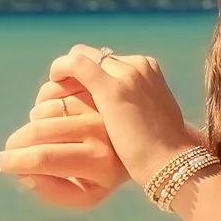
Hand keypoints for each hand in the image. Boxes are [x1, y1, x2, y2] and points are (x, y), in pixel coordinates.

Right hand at [0, 78, 134, 207]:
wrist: (160, 149)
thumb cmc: (114, 174)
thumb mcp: (88, 194)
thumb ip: (53, 191)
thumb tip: (23, 173)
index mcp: (100, 163)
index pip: (42, 159)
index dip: (15, 161)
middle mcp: (104, 131)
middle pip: (39, 130)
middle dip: (17, 141)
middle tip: (13, 148)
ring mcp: (104, 103)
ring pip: (47, 102)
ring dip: (34, 116)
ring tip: (41, 128)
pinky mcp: (108, 82)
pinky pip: (61, 82)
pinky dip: (50, 94)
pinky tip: (56, 106)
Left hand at [53, 45, 200, 191]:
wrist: (172, 164)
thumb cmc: (161, 153)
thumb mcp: (150, 121)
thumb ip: (133, 107)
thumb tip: (118, 112)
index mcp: (149, 70)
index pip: (107, 60)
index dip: (87, 74)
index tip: (73, 92)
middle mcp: (139, 66)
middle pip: (93, 56)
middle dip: (73, 72)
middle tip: (57, 94)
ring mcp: (127, 75)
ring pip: (81, 57)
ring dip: (63, 73)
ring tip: (49, 95)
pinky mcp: (113, 89)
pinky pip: (76, 65)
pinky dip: (60, 68)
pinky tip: (51, 85)